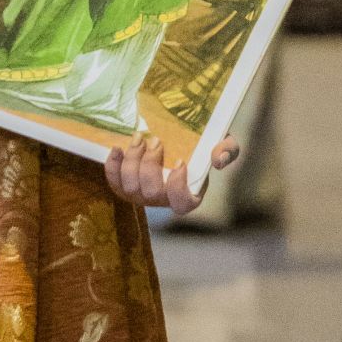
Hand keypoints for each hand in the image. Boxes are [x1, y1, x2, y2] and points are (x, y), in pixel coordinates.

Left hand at [104, 132, 240, 217]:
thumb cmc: (202, 146)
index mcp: (188, 196)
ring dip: (132, 160)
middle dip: (150, 165)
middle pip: (152, 192)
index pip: (181, 203)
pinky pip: (114, 182)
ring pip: (131, 187)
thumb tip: (218, 159)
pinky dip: (112, 166)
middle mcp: (163, 200)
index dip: (177, 185)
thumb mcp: (223, 144)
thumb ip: (228, 150)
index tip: (180, 161)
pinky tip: (117, 148)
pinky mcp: (125, 187)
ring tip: (139, 138)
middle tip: (155, 140)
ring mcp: (142, 196)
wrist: (177, 138)